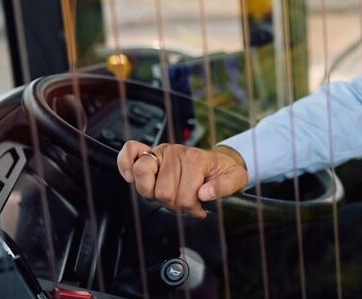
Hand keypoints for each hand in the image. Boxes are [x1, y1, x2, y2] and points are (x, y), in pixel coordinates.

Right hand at [116, 140, 247, 218]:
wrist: (219, 160)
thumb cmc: (223, 171)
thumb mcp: (236, 178)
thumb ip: (225, 187)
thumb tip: (204, 194)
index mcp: (195, 159)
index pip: (183, 196)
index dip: (191, 209)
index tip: (199, 209)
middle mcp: (176, 153)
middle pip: (162, 192)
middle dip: (173, 204)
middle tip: (184, 202)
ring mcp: (161, 151)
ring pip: (142, 178)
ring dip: (153, 194)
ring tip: (168, 194)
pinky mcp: (149, 151)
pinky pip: (130, 151)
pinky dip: (125, 165)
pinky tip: (132, 177)